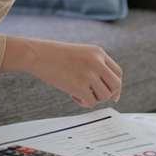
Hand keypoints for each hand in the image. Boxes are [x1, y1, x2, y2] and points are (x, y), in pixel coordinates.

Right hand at [2, 36, 121, 107]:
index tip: (114, 95)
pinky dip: (83, 103)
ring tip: (78, 93)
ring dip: (93, 98)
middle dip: (108, 95)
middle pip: (115, 85)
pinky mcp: (80, 86)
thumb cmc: (55, 55)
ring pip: (104, 96)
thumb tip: (104, 88)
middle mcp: (97, 62)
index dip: (117, 86)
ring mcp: (89, 74)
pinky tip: (72, 95)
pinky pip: (91, 102)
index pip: (118, 72)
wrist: (38, 54)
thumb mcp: (81, 54)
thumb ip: (94, 66)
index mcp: (98, 52)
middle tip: (96, 97)